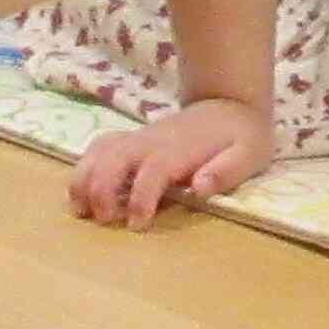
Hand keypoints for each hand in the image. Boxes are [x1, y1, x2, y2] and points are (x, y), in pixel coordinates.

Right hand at [72, 97, 275, 227]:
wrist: (230, 104)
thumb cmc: (241, 136)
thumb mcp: (248, 154)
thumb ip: (226, 171)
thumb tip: (201, 186)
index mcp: (179, 149)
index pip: (152, 172)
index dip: (141, 198)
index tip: (137, 224)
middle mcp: (151, 141)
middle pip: (113, 158)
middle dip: (100, 189)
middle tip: (103, 219)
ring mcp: (138, 138)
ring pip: (99, 151)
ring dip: (83, 178)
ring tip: (79, 210)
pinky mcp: (131, 140)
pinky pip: (98, 147)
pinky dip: (84, 167)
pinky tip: (81, 192)